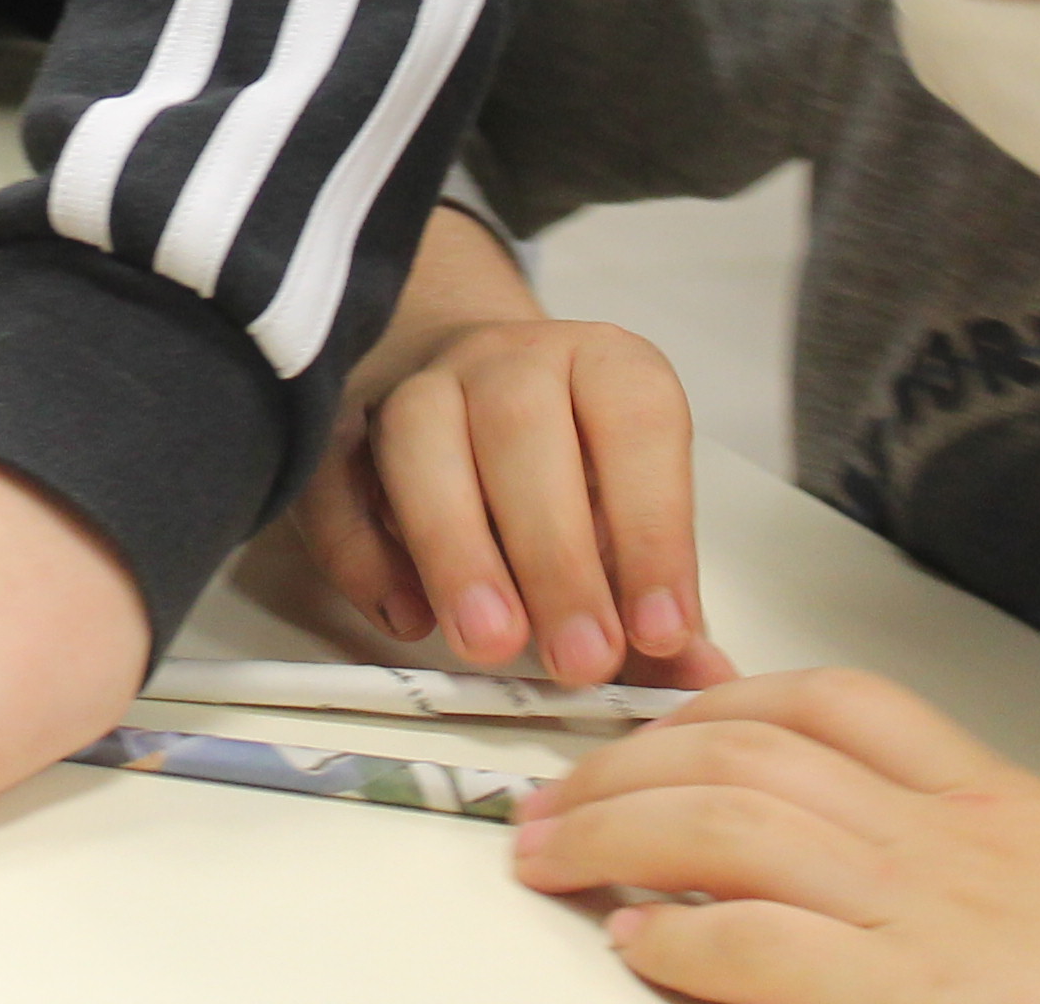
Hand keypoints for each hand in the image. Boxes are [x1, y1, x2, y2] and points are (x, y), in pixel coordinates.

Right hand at [292, 210, 725, 686]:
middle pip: (521, 429)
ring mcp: (417, 384)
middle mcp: (508, 359)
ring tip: (490, 643)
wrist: (475, 382)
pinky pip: (333, 477)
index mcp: (602, 364)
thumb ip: (661, 601)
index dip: (653, 529)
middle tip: (578, 659)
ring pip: (420, 438)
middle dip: (554, 556)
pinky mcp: (341, 426)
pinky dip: (362, 552)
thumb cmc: (571, 465)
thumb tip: (706, 680)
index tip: (661, 630)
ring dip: (455, 547)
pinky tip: (405, 617)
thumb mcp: (632, 513)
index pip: (637, 423)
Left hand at [511, 669, 1039, 1003]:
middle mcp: (956, 846)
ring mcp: (933, 920)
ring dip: (618, 831)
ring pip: (733, 820)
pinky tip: (638, 943)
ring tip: (553, 854)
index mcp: (1006, 812)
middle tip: (555, 797)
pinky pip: (763, 946)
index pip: (840, 705)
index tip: (656, 722)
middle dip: (629, 761)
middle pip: (751, 745)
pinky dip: (683, 937)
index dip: (722, 702)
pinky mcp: (917, 1000)